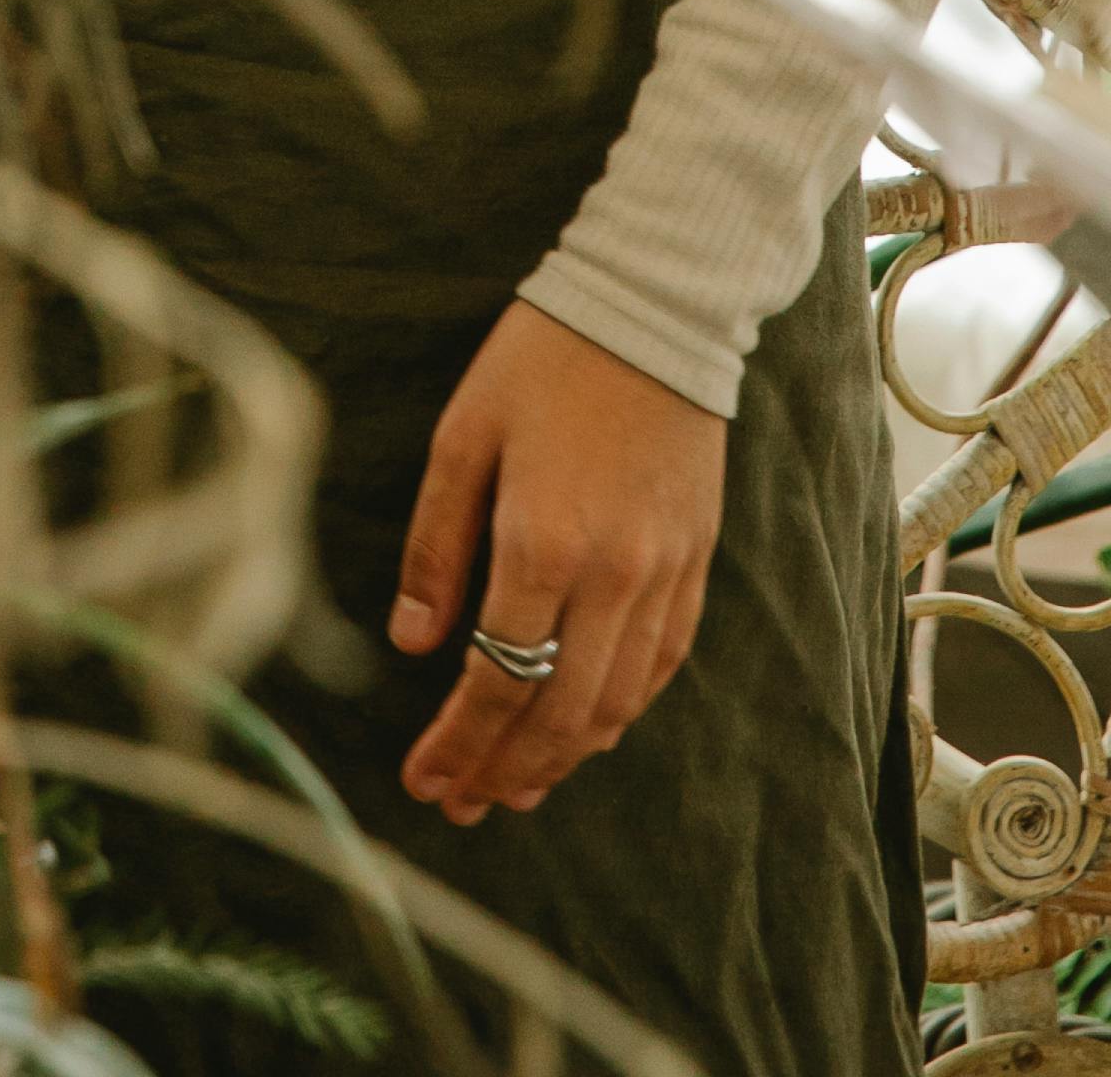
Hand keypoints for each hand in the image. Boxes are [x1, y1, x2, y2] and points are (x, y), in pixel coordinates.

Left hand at [388, 297, 726, 826]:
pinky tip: (587, 730)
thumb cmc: (542, 359)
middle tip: (461, 805)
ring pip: (615, 704)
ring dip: (563, 758)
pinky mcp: (697, 563)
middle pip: (557, 714)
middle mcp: (612, 577)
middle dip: (504, 771)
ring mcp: (664, 575)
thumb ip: (436, 545)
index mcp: (543, 544)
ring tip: (514, 786)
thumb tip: (412, 643)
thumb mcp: (463, 435)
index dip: (456, 743)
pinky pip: (661, 665)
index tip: (422, 780)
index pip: (494, 680)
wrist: (655, 306)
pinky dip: (621, 712)